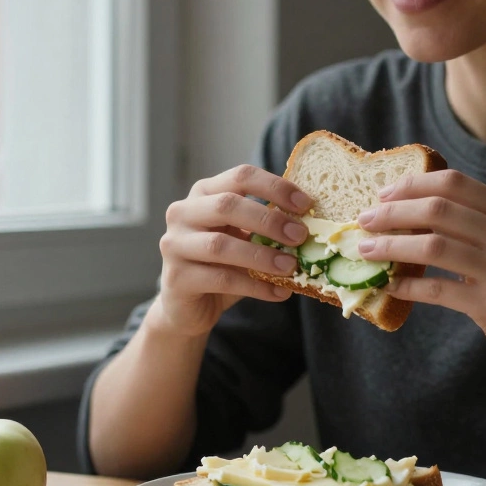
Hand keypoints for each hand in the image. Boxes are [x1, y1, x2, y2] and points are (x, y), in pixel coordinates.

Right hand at [152, 165, 311, 336]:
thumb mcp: (242, 239)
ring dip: (262, 256)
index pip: (240, 176)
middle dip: (269, 220)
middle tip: (300, 236)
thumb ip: (265, 227)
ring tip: (291, 267)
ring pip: (221, 245)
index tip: (306, 204)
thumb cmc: (221, 266)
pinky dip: (255, 287)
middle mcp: (183, 213)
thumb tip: (311, 224)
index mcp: (204, 193)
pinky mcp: (176, 278)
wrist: (186, 308)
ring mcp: (174, 244)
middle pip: (227, 205)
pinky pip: (222, 279)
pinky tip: (279, 292)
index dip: (275, 187)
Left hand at [355, 169, 485, 380]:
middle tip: (365, 220)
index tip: (383, 194)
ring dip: (391, 247)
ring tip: (366, 250)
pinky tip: (390, 286)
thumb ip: (475, 227)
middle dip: (392, 212)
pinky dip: (408, 287)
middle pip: (437, 209)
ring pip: (431, 246)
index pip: (454, 183)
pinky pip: (437, 290)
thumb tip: (411, 214)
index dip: (412, 185)